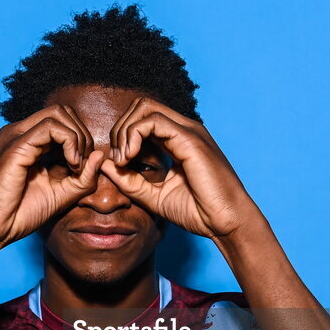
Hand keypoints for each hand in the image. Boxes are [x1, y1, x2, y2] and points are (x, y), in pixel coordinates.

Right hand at [0, 105, 104, 245]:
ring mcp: (16, 136)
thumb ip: (83, 177)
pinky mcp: (16, 146)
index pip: (62, 121)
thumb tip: (101, 156)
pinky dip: (69, 142)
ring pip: (58, 113)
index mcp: (28, 141)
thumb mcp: (61, 194)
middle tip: (81, 165)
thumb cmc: (20, 214)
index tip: (82, 169)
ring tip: (76, 165)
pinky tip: (70, 165)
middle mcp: (20, 133)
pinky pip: (51, 127)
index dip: (81, 140)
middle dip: (82, 135)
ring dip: (77, 137)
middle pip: (63, 111)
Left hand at [99, 98, 257, 238]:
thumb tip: (104, 164)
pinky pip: (153, 121)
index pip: (142, 119)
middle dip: (120, 129)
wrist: (226, 223)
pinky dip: (134, 136)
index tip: (118, 164)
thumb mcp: (153, 196)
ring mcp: (188, 131)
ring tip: (123, 159)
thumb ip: (129, 181)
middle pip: (140, 106)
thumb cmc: (198, 212)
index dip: (123, 136)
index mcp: (178, 140)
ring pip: (144, 108)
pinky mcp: (190, 139)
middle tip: (118, 159)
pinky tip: (130, 157)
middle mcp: (184, 130)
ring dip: (125, 132)